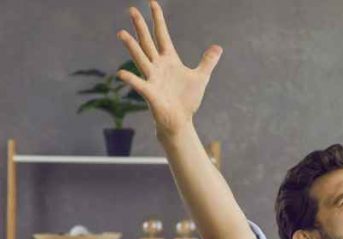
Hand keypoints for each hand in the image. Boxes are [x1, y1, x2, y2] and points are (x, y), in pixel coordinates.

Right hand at [115, 0, 221, 136]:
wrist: (180, 120)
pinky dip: (130, 79)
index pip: (162, 35)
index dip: (158, 19)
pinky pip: (139, 84)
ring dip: (131, 47)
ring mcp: (152, 78)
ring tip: (121, 33)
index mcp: (169, 60)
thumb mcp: (201, 77)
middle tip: (131, 9)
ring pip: (140, 58)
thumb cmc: (187, 99)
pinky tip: (121, 74)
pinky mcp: (150, 93)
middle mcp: (158, 66)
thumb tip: (218, 47)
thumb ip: (207, 61)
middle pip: (147, 42)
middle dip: (140, 26)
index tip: (152, 2)